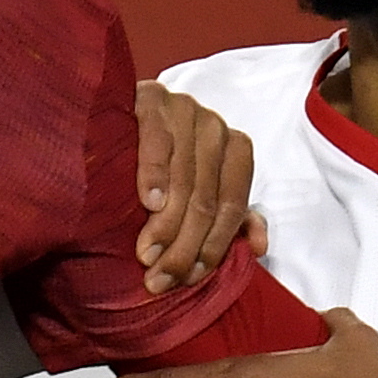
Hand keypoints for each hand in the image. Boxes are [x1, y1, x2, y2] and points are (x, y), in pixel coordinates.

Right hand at [132, 79, 263, 295]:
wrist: (118, 117)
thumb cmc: (164, 164)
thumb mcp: (201, 191)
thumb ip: (232, 218)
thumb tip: (259, 247)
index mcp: (236, 150)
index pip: (232, 206)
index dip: (213, 246)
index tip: (189, 278)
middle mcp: (215, 127)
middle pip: (207, 198)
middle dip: (183, 246)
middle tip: (160, 277)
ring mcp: (184, 110)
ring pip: (184, 179)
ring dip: (165, 224)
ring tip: (146, 254)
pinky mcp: (152, 99)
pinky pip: (157, 142)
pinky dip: (154, 175)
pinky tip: (147, 202)